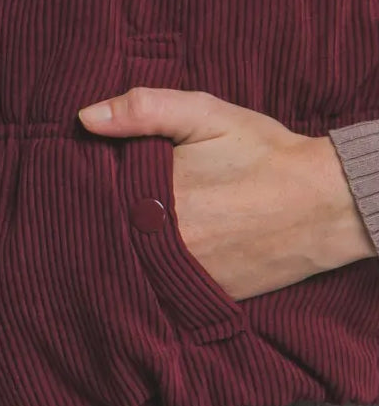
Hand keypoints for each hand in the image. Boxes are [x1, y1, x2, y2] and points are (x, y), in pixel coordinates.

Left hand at [78, 86, 376, 300]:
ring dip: (129, 248)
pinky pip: (167, 287)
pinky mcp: (209, 295)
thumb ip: (144, 110)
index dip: (87, 188)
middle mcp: (166, 246)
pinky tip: (159, 253)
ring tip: (129, 227)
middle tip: (108, 204)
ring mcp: (188, 276)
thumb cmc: (262, 152)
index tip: (80, 179)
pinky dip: (158, 271)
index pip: (97, 198)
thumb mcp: (205, 114)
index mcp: (156, 199)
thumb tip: (85, 118)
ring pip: (136, 265)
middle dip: (104, 219)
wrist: (325, 202)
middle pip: (112, 235)